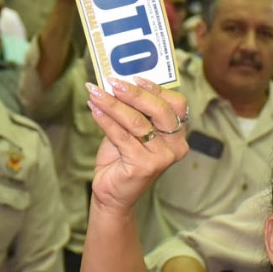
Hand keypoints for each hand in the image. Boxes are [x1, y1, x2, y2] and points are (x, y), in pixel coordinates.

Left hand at [85, 76, 188, 212]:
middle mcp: (175, 147)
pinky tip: (94, 109)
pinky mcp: (143, 167)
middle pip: (160, 111)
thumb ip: (133, 111)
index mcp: (178, 135)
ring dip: (113, 104)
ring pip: (137, 122)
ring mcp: (161, 158)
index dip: (156, 88)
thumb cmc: (122, 159)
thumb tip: (118, 82)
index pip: (176, 104)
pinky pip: (122, 136)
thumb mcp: (132, 131)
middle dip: (134, 93)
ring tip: (96, 93)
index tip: (134, 77)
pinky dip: (106, 120)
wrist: (112, 194)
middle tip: (113, 82)